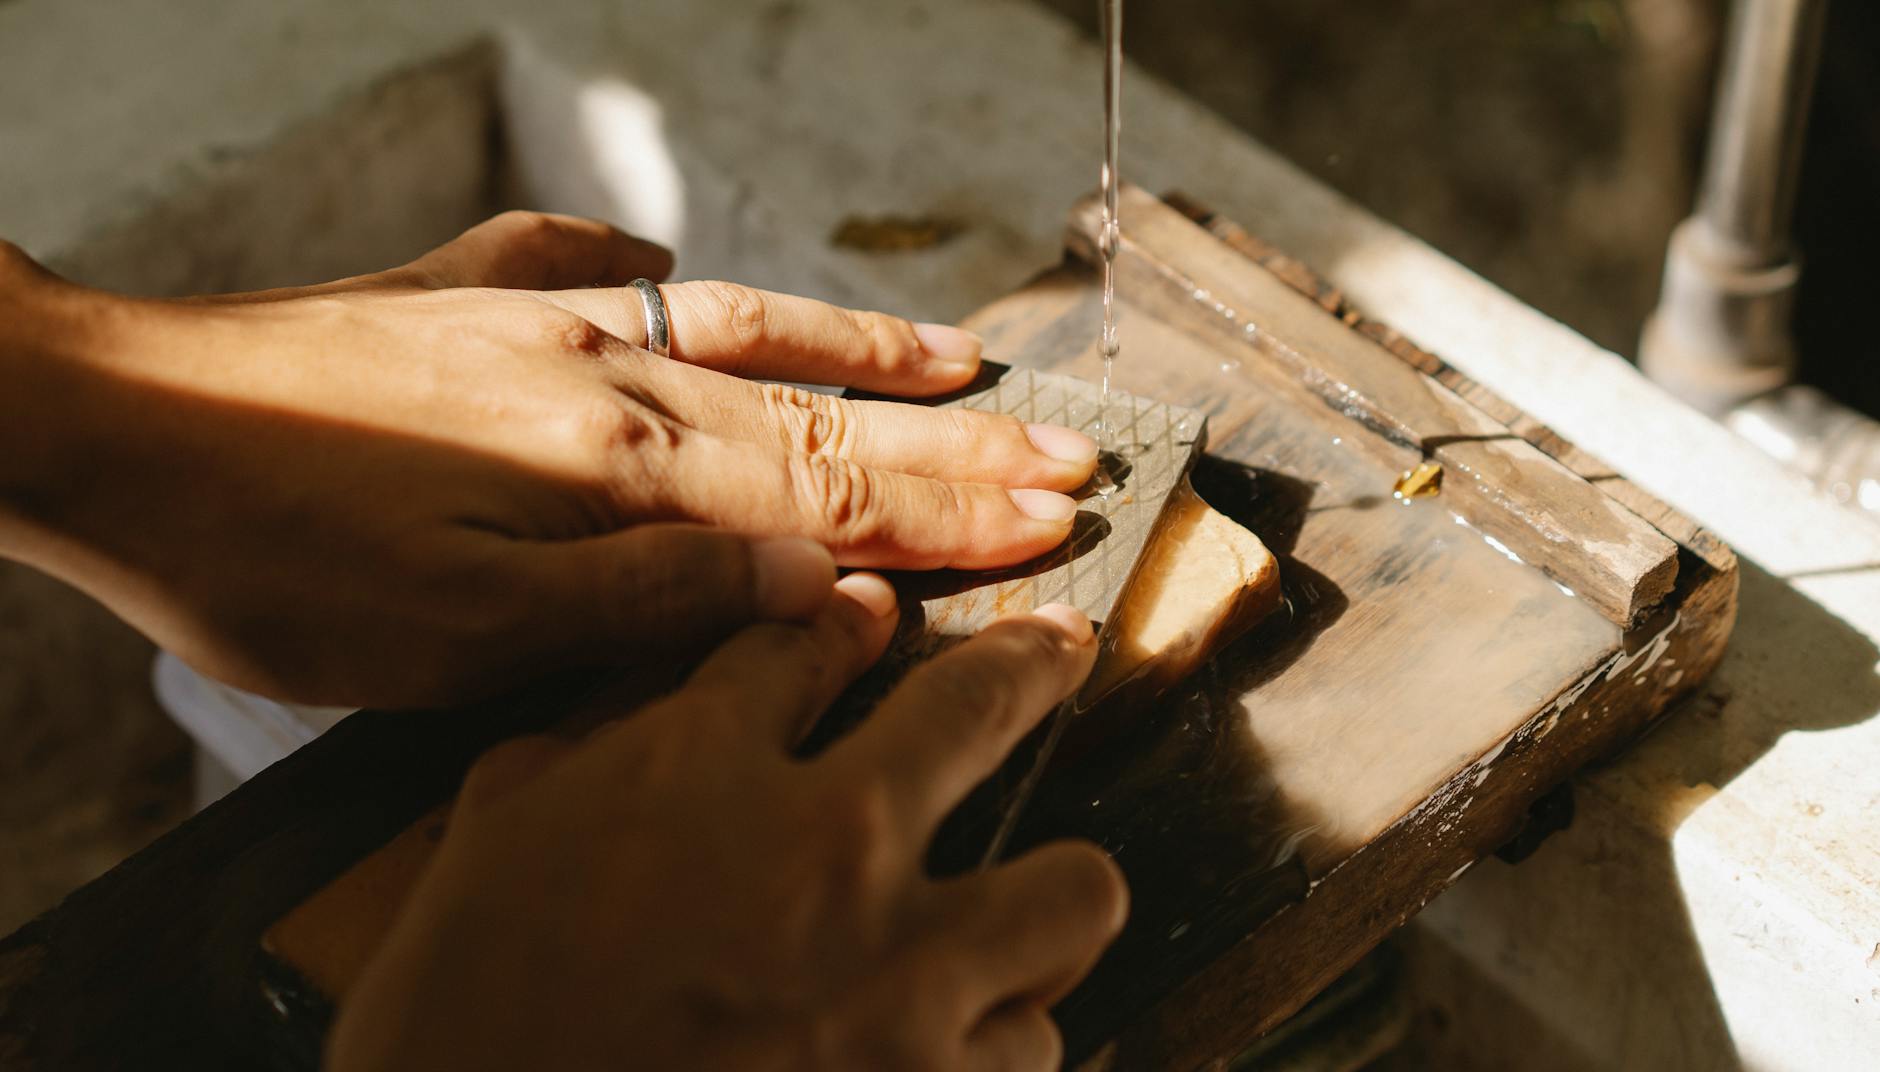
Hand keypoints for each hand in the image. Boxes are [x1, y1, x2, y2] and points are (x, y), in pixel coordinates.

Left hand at [0, 214, 1098, 705]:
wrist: (110, 428)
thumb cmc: (278, 558)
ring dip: (858, 345)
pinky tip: (682, 275)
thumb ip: (647, 602)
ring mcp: (540, 321)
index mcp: (620, 468)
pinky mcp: (466, 295)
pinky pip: (596, 271)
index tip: (1062, 511)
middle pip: (818, 412)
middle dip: (954, 444)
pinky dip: (665, 279)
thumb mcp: (459, 637)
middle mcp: (606, 376)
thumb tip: (811, 577)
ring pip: (741, 332)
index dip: (954, 510)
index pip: (831, 491)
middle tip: (1070, 446)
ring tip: (955, 358)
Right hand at [327, 577, 1126, 1071]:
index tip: (868, 616)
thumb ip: (557, 773)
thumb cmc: (461, 1033)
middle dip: (1033, 664)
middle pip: (980, 705)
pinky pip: (1032, 1044)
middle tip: (1060, 652)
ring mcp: (901, 971)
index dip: (842, 626)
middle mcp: (825, 845)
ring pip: (1072, 888)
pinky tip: (959, 1049)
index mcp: (698, 772)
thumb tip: (597, 738)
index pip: (797, 650)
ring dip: (1044, 901)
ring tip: (1022, 915)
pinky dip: (999, 1044)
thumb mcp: (477, 863)